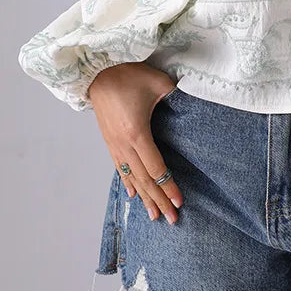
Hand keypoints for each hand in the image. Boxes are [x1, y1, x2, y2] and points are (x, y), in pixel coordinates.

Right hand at [87, 62, 183, 223]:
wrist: (98, 70)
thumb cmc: (129, 74)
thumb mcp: (158, 82)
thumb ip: (177, 96)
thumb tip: (193, 106)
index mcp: (137, 134)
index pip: (156, 169)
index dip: (168, 187)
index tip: (179, 202)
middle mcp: (124, 145)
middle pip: (144, 180)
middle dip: (159, 200)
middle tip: (171, 220)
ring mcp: (114, 145)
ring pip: (131, 178)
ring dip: (144, 197)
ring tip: (153, 216)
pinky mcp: (108, 141)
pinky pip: (119, 168)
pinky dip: (128, 183)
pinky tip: (133, 195)